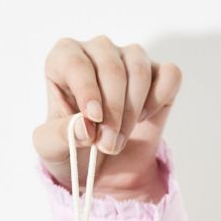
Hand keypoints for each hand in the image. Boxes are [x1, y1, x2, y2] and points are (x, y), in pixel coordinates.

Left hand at [32, 35, 181, 200]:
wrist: (99, 167)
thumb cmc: (69, 148)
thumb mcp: (51, 149)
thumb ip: (59, 136)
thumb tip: (84, 126)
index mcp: (62, 61)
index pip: (74, 61)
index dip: (86, 89)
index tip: (93, 118)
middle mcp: (96, 52)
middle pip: (111, 67)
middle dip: (112, 112)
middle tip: (106, 145)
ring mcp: (129, 59)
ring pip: (139, 69)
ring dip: (132, 111)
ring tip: (118, 141)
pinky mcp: (159, 74)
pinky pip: (169, 74)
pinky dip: (159, 98)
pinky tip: (144, 118)